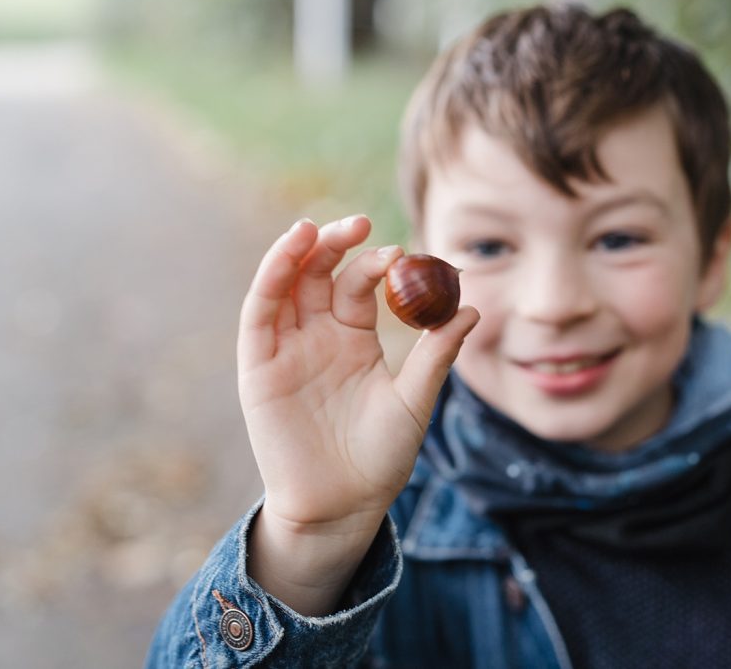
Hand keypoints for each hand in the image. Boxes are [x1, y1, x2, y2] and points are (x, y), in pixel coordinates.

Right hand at [238, 215, 478, 536]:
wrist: (341, 507)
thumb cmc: (380, 459)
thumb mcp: (414, 402)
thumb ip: (437, 356)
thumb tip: (472, 310)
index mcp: (352, 340)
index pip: (357, 286)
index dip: (374, 263)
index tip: (401, 252)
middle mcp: (315, 336)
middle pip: (318, 274)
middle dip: (336, 244)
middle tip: (361, 224)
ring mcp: (285, 349)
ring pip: (286, 285)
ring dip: (297, 252)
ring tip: (316, 228)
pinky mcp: (258, 366)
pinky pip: (260, 313)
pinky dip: (271, 278)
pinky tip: (289, 251)